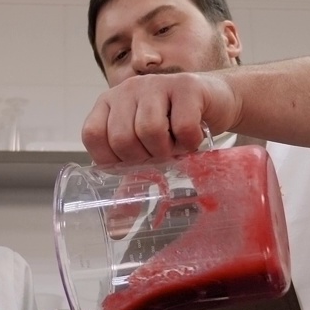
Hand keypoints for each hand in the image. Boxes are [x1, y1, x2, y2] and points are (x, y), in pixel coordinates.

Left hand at [81, 72, 239, 164]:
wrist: (216, 102)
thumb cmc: (175, 129)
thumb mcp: (148, 151)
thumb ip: (130, 179)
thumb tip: (117, 225)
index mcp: (109, 104)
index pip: (93, 135)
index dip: (111, 159)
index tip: (133, 164)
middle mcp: (127, 90)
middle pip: (122, 138)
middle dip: (144, 159)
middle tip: (160, 156)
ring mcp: (155, 84)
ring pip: (150, 130)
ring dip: (167, 150)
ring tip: (175, 148)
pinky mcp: (185, 86)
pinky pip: (183, 126)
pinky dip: (190, 142)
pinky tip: (192, 138)